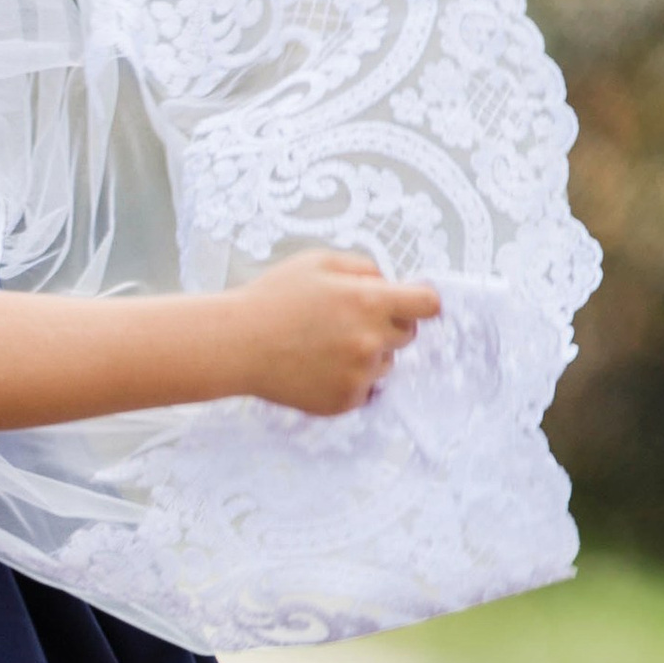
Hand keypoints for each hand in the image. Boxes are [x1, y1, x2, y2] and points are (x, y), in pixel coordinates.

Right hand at [230, 251, 443, 415]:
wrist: (234, 344)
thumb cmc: (272, 298)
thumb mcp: (316, 262)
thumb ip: (363, 267)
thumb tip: (389, 282)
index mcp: (370, 301)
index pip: (428, 304)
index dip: (419, 302)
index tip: (409, 304)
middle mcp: (372, 341)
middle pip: (407, 335)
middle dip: (385, 326)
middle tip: (345, 322)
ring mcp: (360, 375)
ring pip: (385, 364)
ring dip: (366, 355)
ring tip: (323, 346)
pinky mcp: (345, 400)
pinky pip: (365, 390)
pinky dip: (347, 380)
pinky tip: (316, 367)